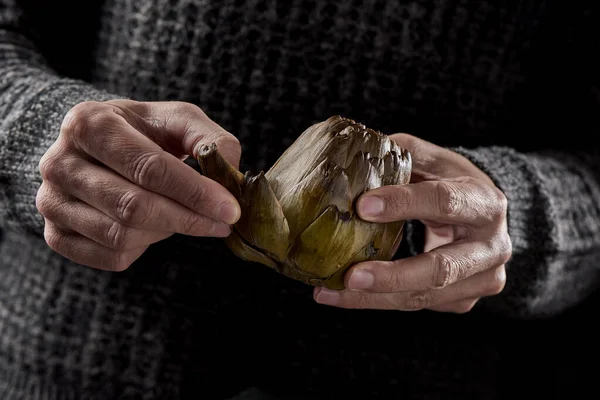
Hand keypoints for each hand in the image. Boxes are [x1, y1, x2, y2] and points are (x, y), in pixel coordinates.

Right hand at [36, 100, 241, 270]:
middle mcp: (59, 163)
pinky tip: (153, 227)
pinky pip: (111, 257)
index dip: (195, 192)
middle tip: (222, 222)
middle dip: (188, 219)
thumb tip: (229, 172)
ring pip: (123, 236)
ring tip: (183, 215)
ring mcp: (51, 202)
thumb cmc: (141, 132)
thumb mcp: (175, 119)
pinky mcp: (55, 234)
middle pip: (134, 207)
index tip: (230, 208)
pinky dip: (143, 248)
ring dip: (166, 231)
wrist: (95, 148)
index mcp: (89, 124)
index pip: (149, 168)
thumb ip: (208, 139)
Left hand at [313, 134, 511, 312]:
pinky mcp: (464, 301)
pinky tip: (345, 295)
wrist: (485, 218)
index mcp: (485, 203)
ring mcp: (482, 280)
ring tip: (330, 292)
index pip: (444, 202)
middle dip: (392, 275)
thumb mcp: (436, 162)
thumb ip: (403, 154)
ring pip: (424, 297)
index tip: (362, 206)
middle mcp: (492, 247)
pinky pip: (416, 304)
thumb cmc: (453, 185)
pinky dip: (378, 302)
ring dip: (374, 298)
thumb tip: (355, 151)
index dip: (403, 203)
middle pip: (441, 269)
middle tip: (350, 276)